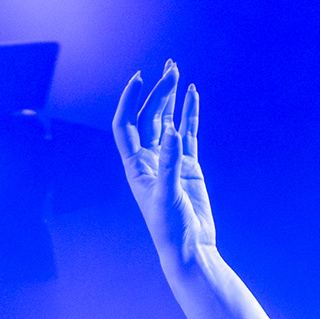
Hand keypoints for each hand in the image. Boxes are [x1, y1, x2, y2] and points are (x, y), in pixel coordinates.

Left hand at [113, 62, 214, 267]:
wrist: (190, 247)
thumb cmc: (170, 228)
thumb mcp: (168, 195)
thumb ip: (169, 162)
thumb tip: (170, 131)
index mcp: (135, 166)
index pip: (126, 125)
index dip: (130, 101)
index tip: (140, 79)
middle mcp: (149, 159)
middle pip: (149, 117)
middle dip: (159, 93)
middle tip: (171, 71)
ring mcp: (169, 160)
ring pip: (167, 121)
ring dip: (171, 98)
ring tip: (177, 73)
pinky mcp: (188, 165)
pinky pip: (188, 133)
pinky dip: (190, 114)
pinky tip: (193, 96)